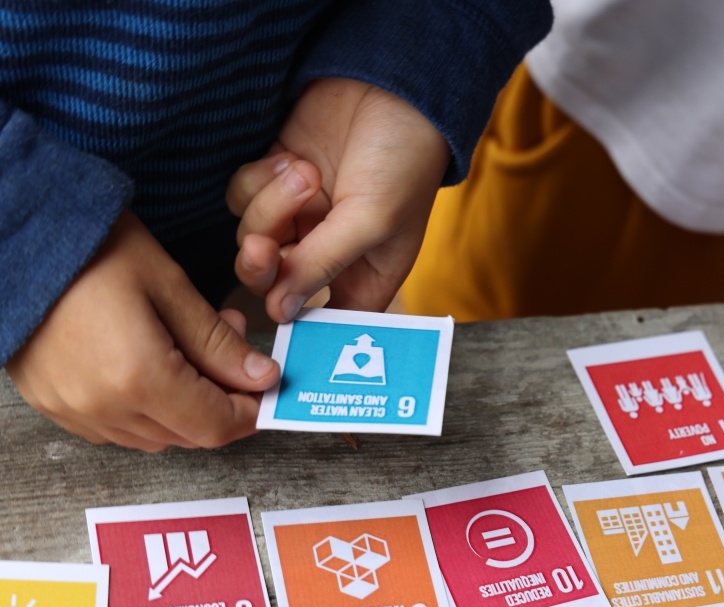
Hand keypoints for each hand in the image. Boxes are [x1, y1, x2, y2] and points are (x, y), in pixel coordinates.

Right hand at [4, 211, 279, 450]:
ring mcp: (72, 410)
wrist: (15, 238)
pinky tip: (155, 364)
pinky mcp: (53, 404)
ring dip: (186, 407)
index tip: (267, 389)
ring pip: (154, 436)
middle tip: (236, 358)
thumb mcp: (169, 288)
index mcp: (137, 378)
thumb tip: (260, 378)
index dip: (250, 413)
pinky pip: (118, 428)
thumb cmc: (89, 250)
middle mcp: (103, 407)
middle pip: (187, 435)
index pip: (215, 425)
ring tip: (192, 351)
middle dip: (222, 404)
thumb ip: (217, 343)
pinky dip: (148, 409)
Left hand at [226, 78, 450, 322]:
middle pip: (272, 282)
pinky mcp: (276, 181)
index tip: (278, 317)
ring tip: (306, 171)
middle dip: (266, 264)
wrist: (390, 86)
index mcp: (366, 277)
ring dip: (272, 206)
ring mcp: (300, 217)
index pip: (323, 321)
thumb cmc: (401, 160)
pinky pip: (242, 198)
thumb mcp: (371, 221)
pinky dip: (260, 180)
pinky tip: (293, 158)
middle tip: (265, 247)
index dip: (297, 323)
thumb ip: (321, 266)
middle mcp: (330, 253)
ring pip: (253, 237)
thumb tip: (278, 313)